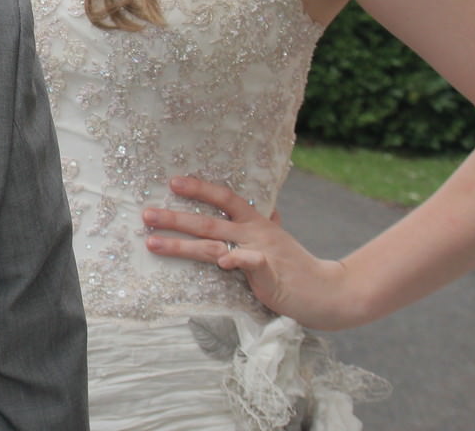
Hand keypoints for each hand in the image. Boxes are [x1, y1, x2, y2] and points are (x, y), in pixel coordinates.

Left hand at [143, 175, 362, 329]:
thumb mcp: (278, 240)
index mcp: (256, 222)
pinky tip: (223, 263)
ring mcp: (260, 252)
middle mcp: (254, 233)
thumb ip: (267, 223)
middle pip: (208, 221)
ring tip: (153, 243)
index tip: (173, 182)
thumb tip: (269, 206)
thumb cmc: (297, 267)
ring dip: (181, 244)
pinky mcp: (268, 275)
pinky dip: (235, 261)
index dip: (199, 189)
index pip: (225, 197)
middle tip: (145, 215)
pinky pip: (248, 264)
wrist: (328, 292)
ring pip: (214, 244)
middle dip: (174, 218)